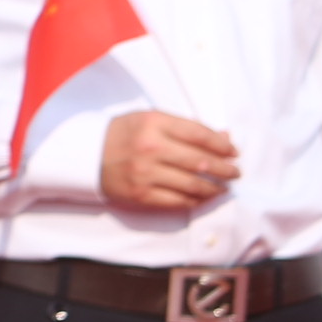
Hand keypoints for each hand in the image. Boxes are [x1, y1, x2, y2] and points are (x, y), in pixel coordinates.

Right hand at [100, 111, 240, 210]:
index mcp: (154, 123)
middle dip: (225, 170)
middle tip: (235, 173)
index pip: (200, 134)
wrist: (85, 155)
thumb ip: (186, 128)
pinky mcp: (141, 194)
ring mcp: (145, 173)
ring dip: (215, 188)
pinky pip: (178, 201)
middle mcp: (150, 148)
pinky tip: (203, 197)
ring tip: (223, 188)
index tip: (233, 152)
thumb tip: (224, 138)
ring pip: (193, 185)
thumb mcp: (150, 120)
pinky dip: (195, 200)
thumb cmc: (123, 134)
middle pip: (201, 162)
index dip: (222, 145)